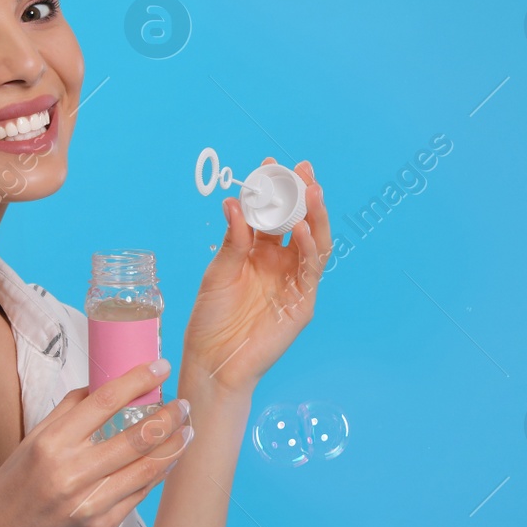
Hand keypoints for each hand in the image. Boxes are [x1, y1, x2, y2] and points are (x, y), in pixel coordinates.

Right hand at [0, 359, 192, 526]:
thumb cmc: (16, 487)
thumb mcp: (32, 441)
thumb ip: (68, 411)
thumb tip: (104, 383)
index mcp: (51, 444)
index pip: (105, 402)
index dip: (139, 380)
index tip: (161, 368)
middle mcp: (71, 473)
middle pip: (136, 435)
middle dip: (169, 415)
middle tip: (183, 403)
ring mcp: (89, 503)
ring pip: (147, 467)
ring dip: (174, 444)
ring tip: (187, 429)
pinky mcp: (102, 526)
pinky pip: (140, 493)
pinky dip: (159, 472)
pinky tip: (169, 458)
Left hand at [184, 158, 330, 396]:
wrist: (213, 361)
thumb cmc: (211, 319)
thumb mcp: (218, 272)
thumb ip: (233, 240)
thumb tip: (236, 202)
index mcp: (258, 253)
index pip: (271, 215)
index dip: (272, 191)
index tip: (269, 165)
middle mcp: (280, 264)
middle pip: (298, 223)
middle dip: (302, 195)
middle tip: (302, 169)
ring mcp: (294, 282)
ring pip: (314, 242)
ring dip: (315, 216)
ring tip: (312, 190)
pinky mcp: (302, 303)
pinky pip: (311, 270)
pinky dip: (310, 248)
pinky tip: (303, 228)